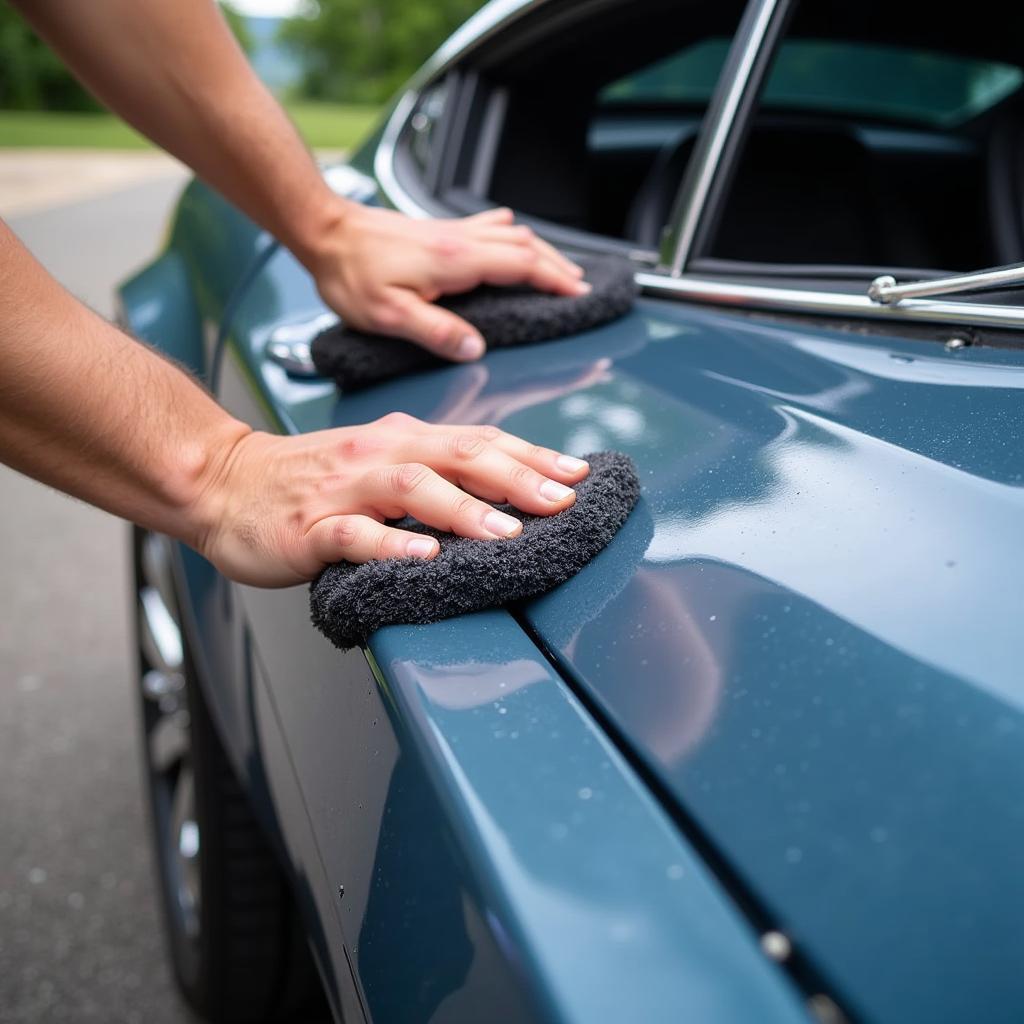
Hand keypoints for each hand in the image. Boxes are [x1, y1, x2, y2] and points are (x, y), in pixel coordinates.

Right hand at [195, 412, 589, 586]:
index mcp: (401, 440)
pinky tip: (422, 555)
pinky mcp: (311, 528)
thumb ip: (433, 471)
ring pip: (411, 490)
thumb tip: (504, 490)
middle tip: (563, 500)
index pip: (478, 441)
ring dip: (463, 509)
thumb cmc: (312, 477)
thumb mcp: (379, 461)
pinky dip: (391, 544)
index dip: (531, 456)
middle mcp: (379, 456)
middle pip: (457, 456)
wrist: (225, 482)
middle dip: (516, 477)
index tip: (578, 474)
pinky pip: (354, 535)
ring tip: (506, 530)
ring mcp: (344, 490)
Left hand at [307, 203, 587, 361]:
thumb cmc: (350, 273)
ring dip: (540, 249)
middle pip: (524, 246)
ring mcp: (449, 232)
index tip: (578, 292)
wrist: (323, 230)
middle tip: (581, 284)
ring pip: (510, 233)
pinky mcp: (436, 230)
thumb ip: (437, 332)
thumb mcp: (390, 315)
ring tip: (559, 266)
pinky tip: (511, 229)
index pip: (520, 266)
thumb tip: (476, 349)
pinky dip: (509, 231)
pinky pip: (485, 225)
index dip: (553, 279)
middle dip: (557, 265)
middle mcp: (458, 240)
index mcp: (455, 261)